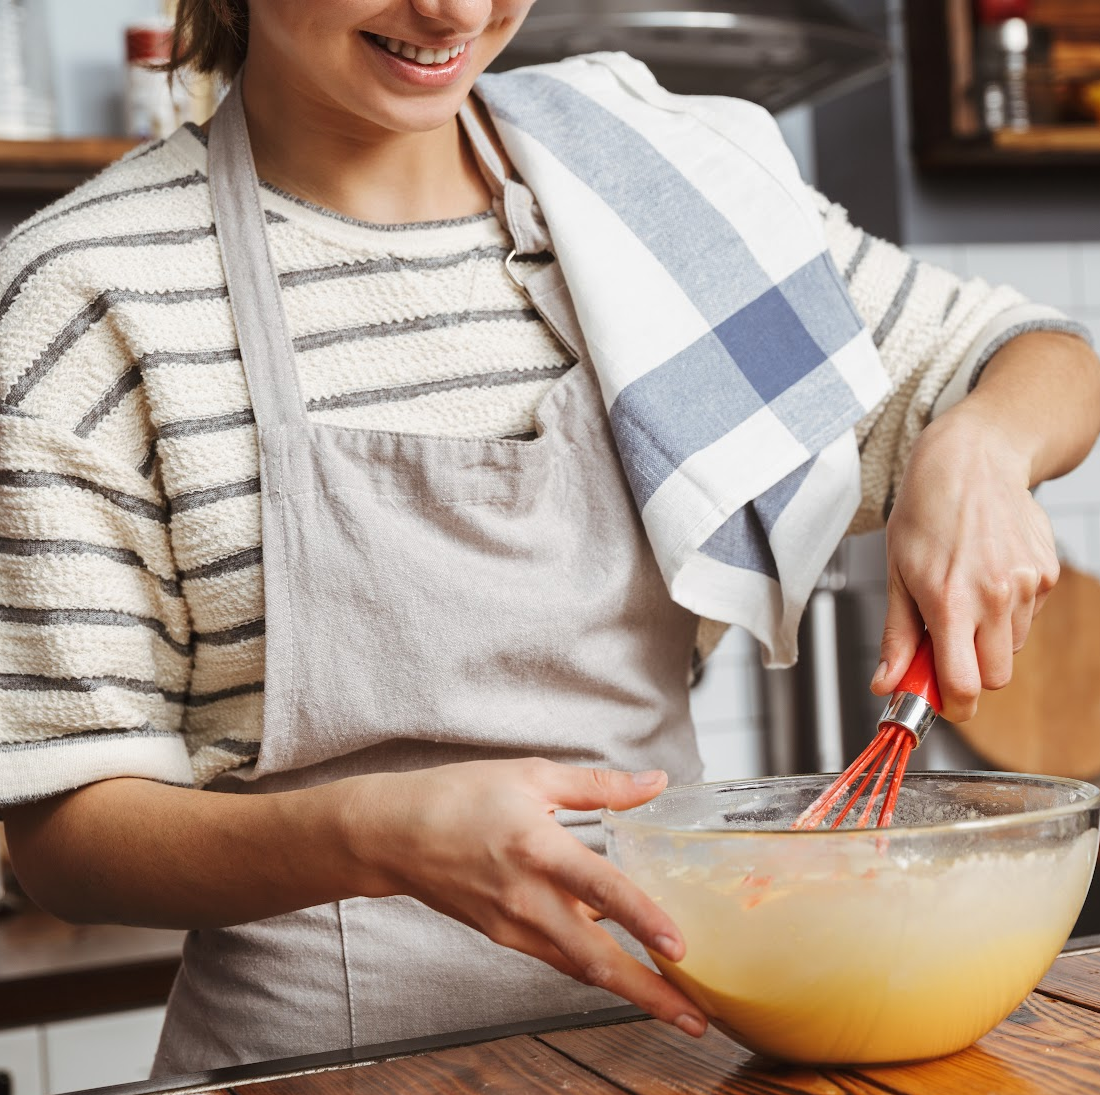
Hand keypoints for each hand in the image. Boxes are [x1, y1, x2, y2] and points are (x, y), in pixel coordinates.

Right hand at [339, 758, 707, 1036]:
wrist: (394, 834)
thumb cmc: (459, 797)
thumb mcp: (532, 775)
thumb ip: (598, 784)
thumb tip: (655, 780)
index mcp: (538, 848)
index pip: (601, 889)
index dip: (642, 918)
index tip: (680, 946)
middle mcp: (528, 898)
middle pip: (595, 959)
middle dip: (648, 994)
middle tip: (694, 1020)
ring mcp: (514, 925)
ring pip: (579, 968)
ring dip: (628, 991)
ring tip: (674, 1009)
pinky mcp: (505, 937)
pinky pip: (558, 957)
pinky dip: (593, 967)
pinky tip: (623, 967)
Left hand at [871, 405, 1058, 722]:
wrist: (971, 462)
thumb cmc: (926, 514)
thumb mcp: (896, 574)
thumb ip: (896, 636)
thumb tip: (885, 684)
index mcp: (950, 603)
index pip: (964, 686)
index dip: (953, 705)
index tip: (941, 702)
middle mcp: (994, 598)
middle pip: (996, 678)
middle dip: (971, 672)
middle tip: (945, 645)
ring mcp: (1027, 586)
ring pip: (1012, 648)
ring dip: (988, 638)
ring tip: (964, 594)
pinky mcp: (1048, 574)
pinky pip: (1029, 617)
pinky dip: (1008, 611)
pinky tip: (988, 575)